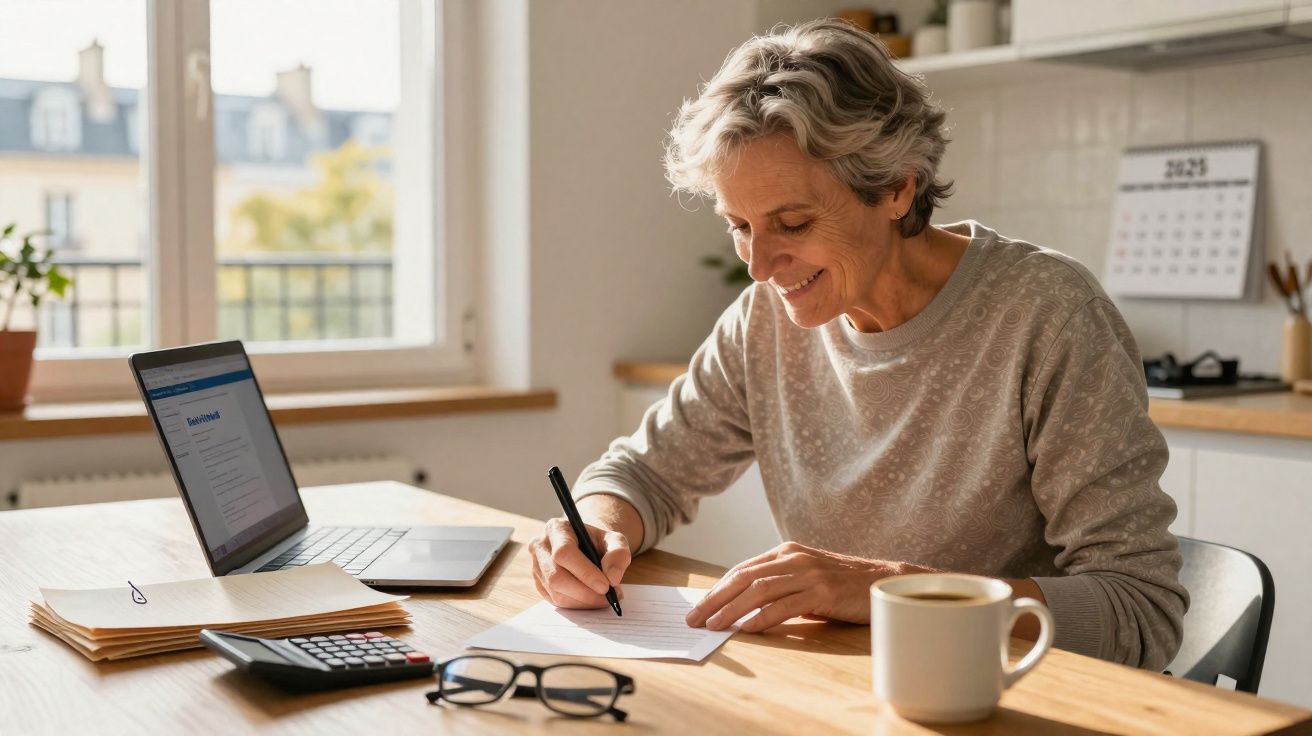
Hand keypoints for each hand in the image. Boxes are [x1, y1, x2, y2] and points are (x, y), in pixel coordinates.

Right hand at [529, 517, 631, 608]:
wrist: (587, 547)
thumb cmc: (599, 542)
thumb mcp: (615, 540)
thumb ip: (618, 553)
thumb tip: (612, 578)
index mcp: (557, 529)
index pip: (564, 552)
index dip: (585, 572)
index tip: (605, 586)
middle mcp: (540, 546)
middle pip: (556, 577)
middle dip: (585, 592)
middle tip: (608, 597)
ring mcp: (537, 567)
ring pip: (556, 593)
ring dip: (583, 601)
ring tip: (604, 598)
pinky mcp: (539, 584)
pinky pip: (556, 601)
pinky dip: (577, 604)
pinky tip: (591, 599)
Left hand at [685, 542, 930, 632]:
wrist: (886, 582)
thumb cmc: (844, 586)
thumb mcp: (807, 580)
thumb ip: (780, 588)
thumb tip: (745, 609)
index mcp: (786, 552)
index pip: (743, 570)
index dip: (718, 589)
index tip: (698, 607)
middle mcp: (794, 558)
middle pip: (744, 577)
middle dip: (715, 599)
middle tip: (694, 618)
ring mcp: (808, 572)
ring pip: (759, 590)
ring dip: (731, 609)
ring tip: (713, 626)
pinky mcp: (823, 590)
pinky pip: (785, 605)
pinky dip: (762, 617)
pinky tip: (747, 629)